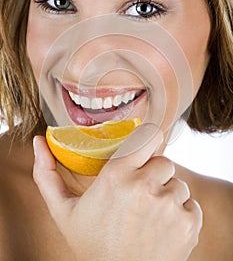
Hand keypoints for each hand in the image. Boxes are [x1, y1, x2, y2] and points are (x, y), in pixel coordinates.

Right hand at [33, 124, 201, 260]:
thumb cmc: (90, 245)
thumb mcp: (63, 210)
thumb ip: (47, 174)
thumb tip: (37, 140)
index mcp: (117, 176)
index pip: (149, 136)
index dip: (147, 144)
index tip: (143, 154)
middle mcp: (146, 186)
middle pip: (164, 161)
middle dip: (155, 173)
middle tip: (140, 193)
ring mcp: (170, 205)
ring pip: (178, 184)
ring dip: (167, 194)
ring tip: (148, 215)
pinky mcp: (188, 224)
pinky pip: (191, 204)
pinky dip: (181, 213)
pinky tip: (162, 228)